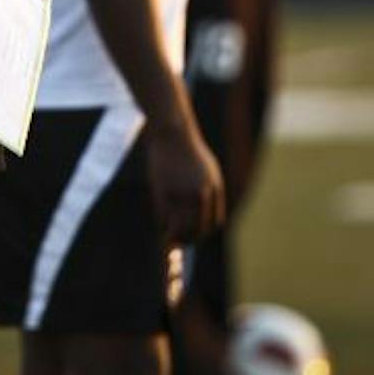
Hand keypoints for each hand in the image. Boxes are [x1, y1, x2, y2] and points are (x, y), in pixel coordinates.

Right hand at [146, 117, 223, 245]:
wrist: (173, 132)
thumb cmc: (189, 150)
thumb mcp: (208, 170)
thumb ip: (210, 191)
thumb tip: (207, 213)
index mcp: (214, 189)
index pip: (213, 223)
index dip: (204, 232)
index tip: (196, 236)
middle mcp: (200, 193)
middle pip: (197, 228)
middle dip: (189, 239)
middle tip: (180, 242)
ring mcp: (181, 192)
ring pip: (179, 226)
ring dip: (174, 237)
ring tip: (168, 239)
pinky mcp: (163, 189)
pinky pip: (162, 216)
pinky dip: (161, 225)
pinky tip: (160, 225)